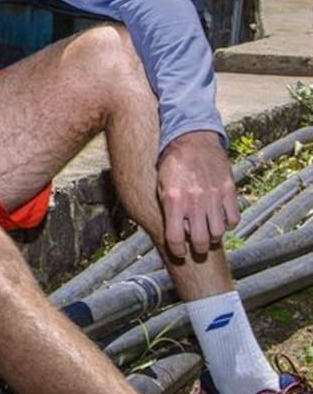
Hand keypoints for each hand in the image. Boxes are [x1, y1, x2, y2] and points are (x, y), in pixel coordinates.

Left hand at [156, 131, 239, 258]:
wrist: (192, 140)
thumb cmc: (172, 164)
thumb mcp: (160, 185)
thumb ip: (167, 209)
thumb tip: (175, 232)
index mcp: (173, 200)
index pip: (175, 238)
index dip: (178, 251)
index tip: (180, 253)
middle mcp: (194, 201)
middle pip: (201, 241)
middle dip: (199, 250)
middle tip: (197, 248)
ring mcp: (213, 196)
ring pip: (218, 233)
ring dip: (213, 237)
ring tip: (208, 232)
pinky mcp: (228, 191)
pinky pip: (233, 219)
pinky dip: (227, 224)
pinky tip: (220, 219)